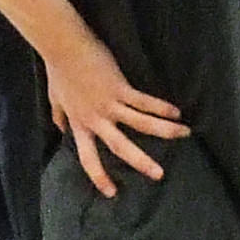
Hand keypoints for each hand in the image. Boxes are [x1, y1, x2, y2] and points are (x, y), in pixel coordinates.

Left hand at [40, 33, 187, 197]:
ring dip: (164, 131)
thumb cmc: (58, 70)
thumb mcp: (55, 99)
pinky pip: (144, 101)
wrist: (64, 47)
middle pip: (119, 147)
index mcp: (79, 124)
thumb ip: (60, 117)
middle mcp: (95, 119)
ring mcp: (109, 104)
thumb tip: (60, 130)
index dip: (99, 177)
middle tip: (159, 175)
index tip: (111, 193)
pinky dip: (162, 107)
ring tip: (184, 135)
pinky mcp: (120, 87)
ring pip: (140, 124)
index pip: (88, 158)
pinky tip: (177, 112)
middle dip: (140, 162)